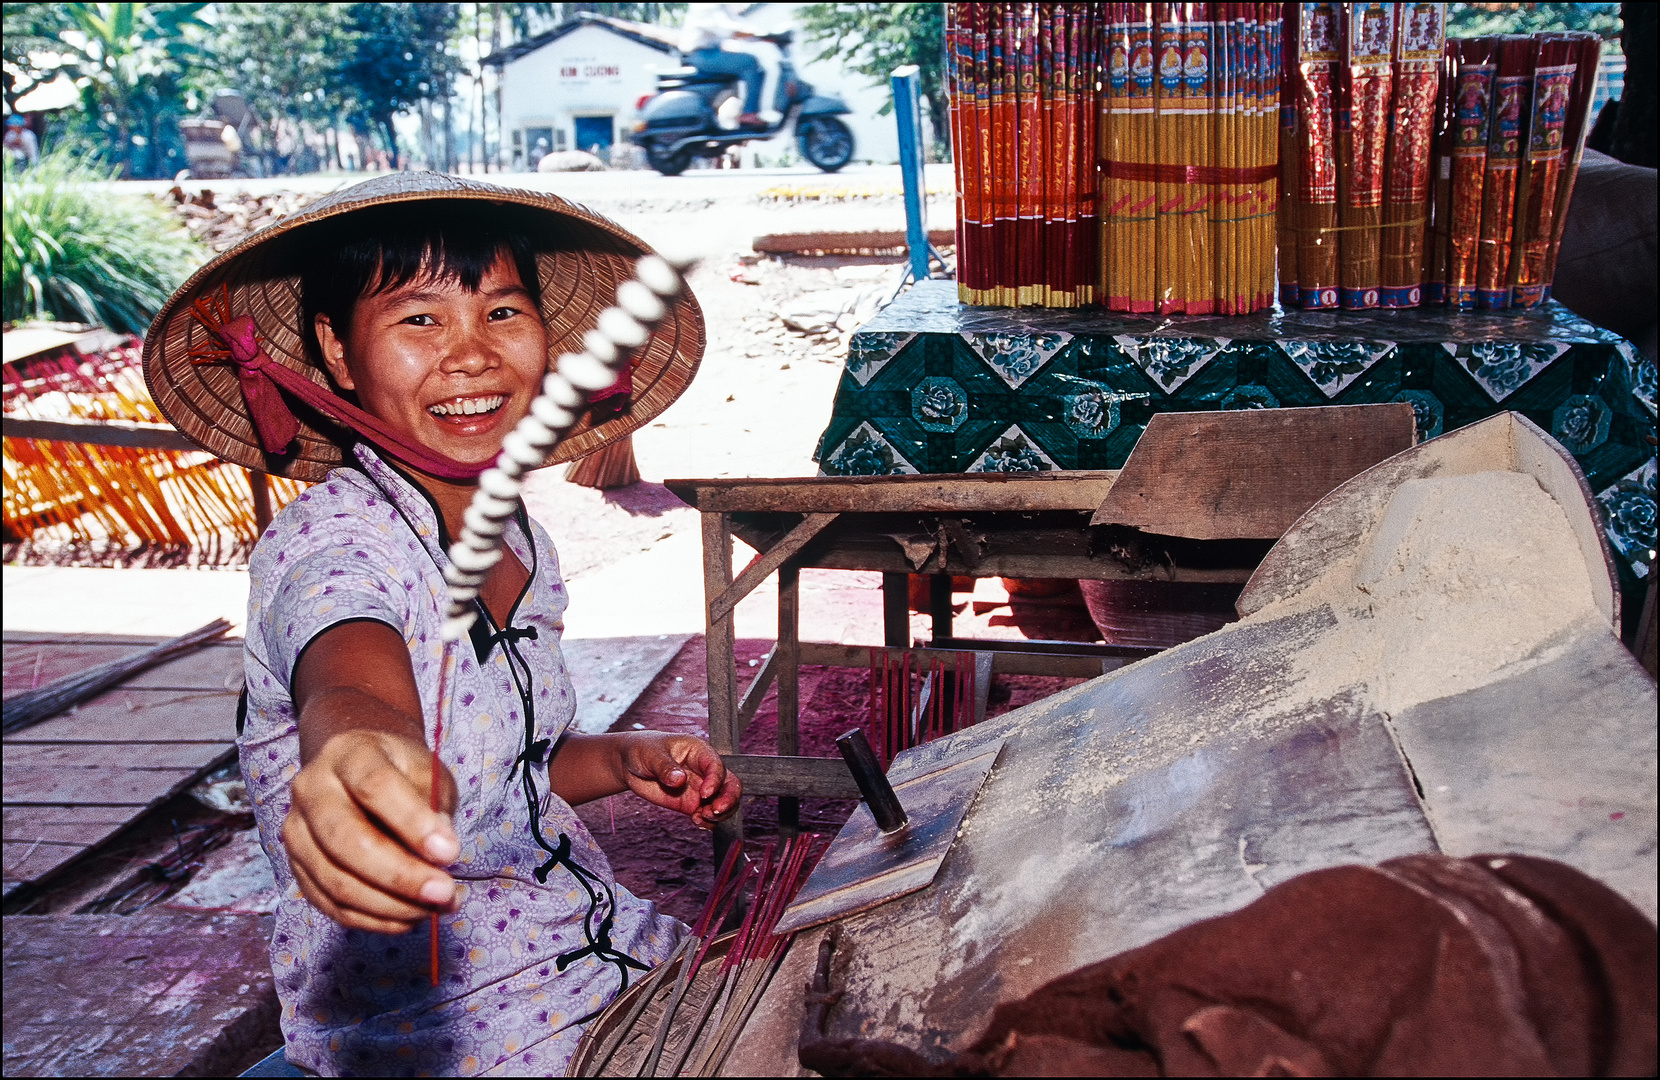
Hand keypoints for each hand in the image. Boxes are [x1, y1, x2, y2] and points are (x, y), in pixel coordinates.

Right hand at [282, 728, 460, 933]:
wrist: (359, 771)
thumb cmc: (400, 772)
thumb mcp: (427, 771)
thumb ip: (434, 805)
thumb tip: (440, 853)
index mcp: (348, 754)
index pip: (374, 787)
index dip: (413, 823)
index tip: (450, 853)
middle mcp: (312, 790)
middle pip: (346, 840)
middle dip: (400, 875)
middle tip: (443, 893)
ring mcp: (297, 831)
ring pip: (335, 880)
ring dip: (390, 905)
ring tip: (434, 908)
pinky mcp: (297, 867)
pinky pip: (330, 904)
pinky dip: (372, 919)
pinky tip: (408, 919)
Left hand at [619, 732, 741, 829]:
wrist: (630, 764)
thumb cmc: (643, 750)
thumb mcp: (651, 755)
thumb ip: (665, 767)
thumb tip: (679, 780)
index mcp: (698, 751)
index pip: (716, 765)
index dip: (715, 781)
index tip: (704, 795)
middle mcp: (704, 770)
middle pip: (730, 784)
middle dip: (728, 799)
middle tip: (715, 811)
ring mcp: (700, 788)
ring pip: (724, 801)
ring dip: (719, 814)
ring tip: (701, 818)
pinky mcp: (692, 803)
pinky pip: (708, 814)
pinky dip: (708, 822)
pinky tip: (697, 821)